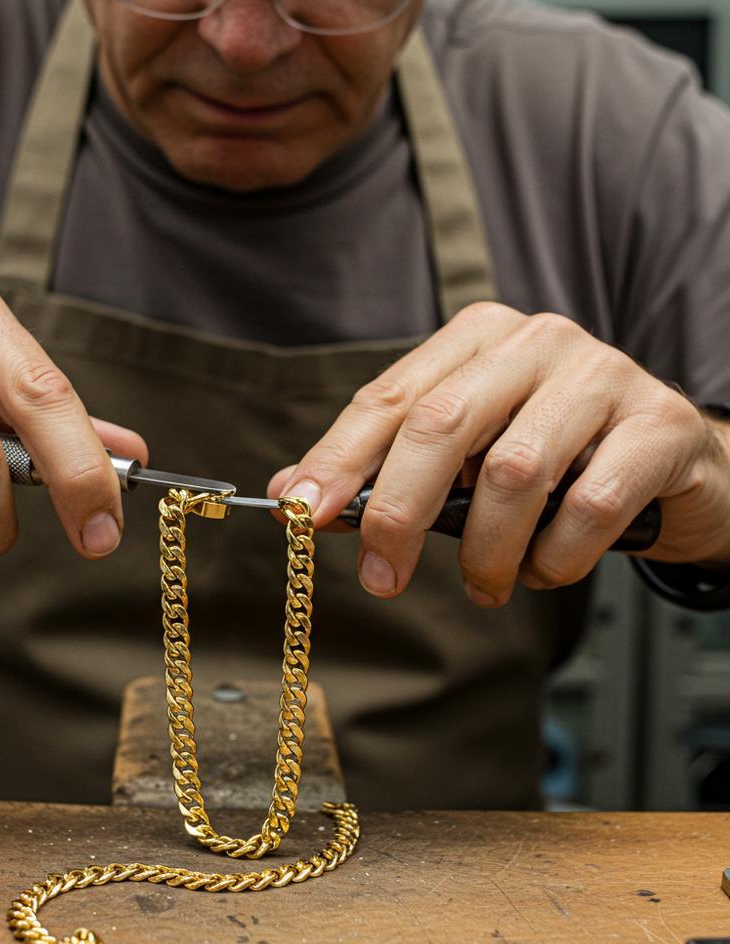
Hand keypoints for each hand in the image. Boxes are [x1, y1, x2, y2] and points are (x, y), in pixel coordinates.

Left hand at [268, 302, 729, 605]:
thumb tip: (290, 493)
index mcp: (476, 339)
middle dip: (398, 511)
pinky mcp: (659, 426)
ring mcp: (603, 376)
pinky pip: (587, 506)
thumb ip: (383, 467)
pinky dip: (554, 558)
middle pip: (441, 426)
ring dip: (486, 551)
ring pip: (513, 473)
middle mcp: (536, 342)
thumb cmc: (552, 457)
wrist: (670, 460)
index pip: (389, 397)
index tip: (302, 512)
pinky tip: (544, 569)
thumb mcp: (464, 454)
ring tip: (485, 585)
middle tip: (382, 577)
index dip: (339, 457)